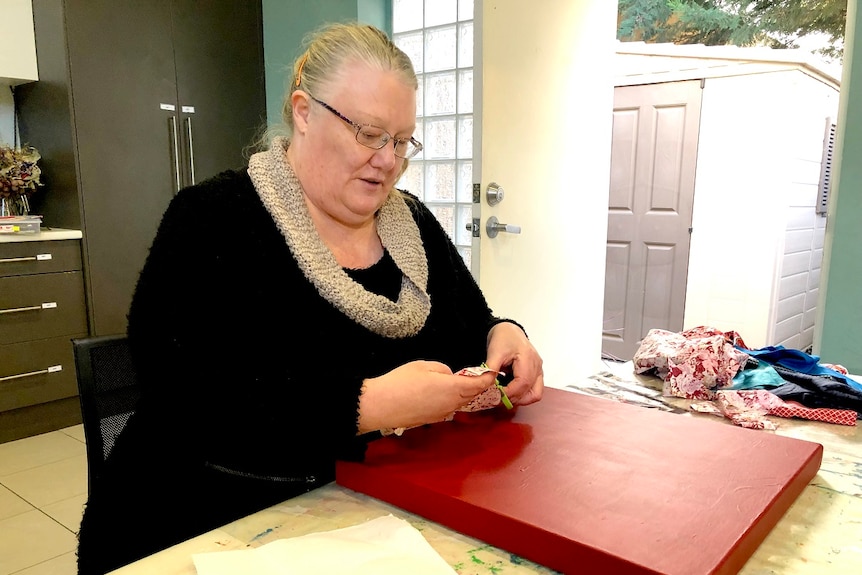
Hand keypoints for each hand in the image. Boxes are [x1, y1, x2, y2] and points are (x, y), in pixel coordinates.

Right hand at [358, 360, 496, 432]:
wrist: (381, 405)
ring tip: (461, 383)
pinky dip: (451, 400)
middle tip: (479, 376)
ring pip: (460, 403)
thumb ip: (442, 369)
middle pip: (471, 395)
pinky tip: (441, 393)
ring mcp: (442, 414)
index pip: (478, 384)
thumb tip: (449, 376)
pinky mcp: (432, 419)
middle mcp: (451, 404)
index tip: (492, 372)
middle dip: (477, 386)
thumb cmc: (401, 382)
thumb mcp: (423, 366)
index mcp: (453, 388)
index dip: (487, 378)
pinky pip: (448, 408)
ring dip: (463, 394)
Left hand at [485, 322, 543, 406]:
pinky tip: (508, 389)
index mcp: (528, 358)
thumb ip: (491, 369)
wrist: (508, 331)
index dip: (510, 393)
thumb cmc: (503, 338)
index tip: (496, 395)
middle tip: (498, 398)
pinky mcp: (536, 374)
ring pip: (535, 394)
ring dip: (519, 398)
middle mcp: (537, 366)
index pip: (523, 383)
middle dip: (514, 399)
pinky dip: (521, 394)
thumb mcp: (494, 352)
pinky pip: (533, 390)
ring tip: (503, 394)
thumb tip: (487, 385)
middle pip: (532, 392)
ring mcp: (539, 371)